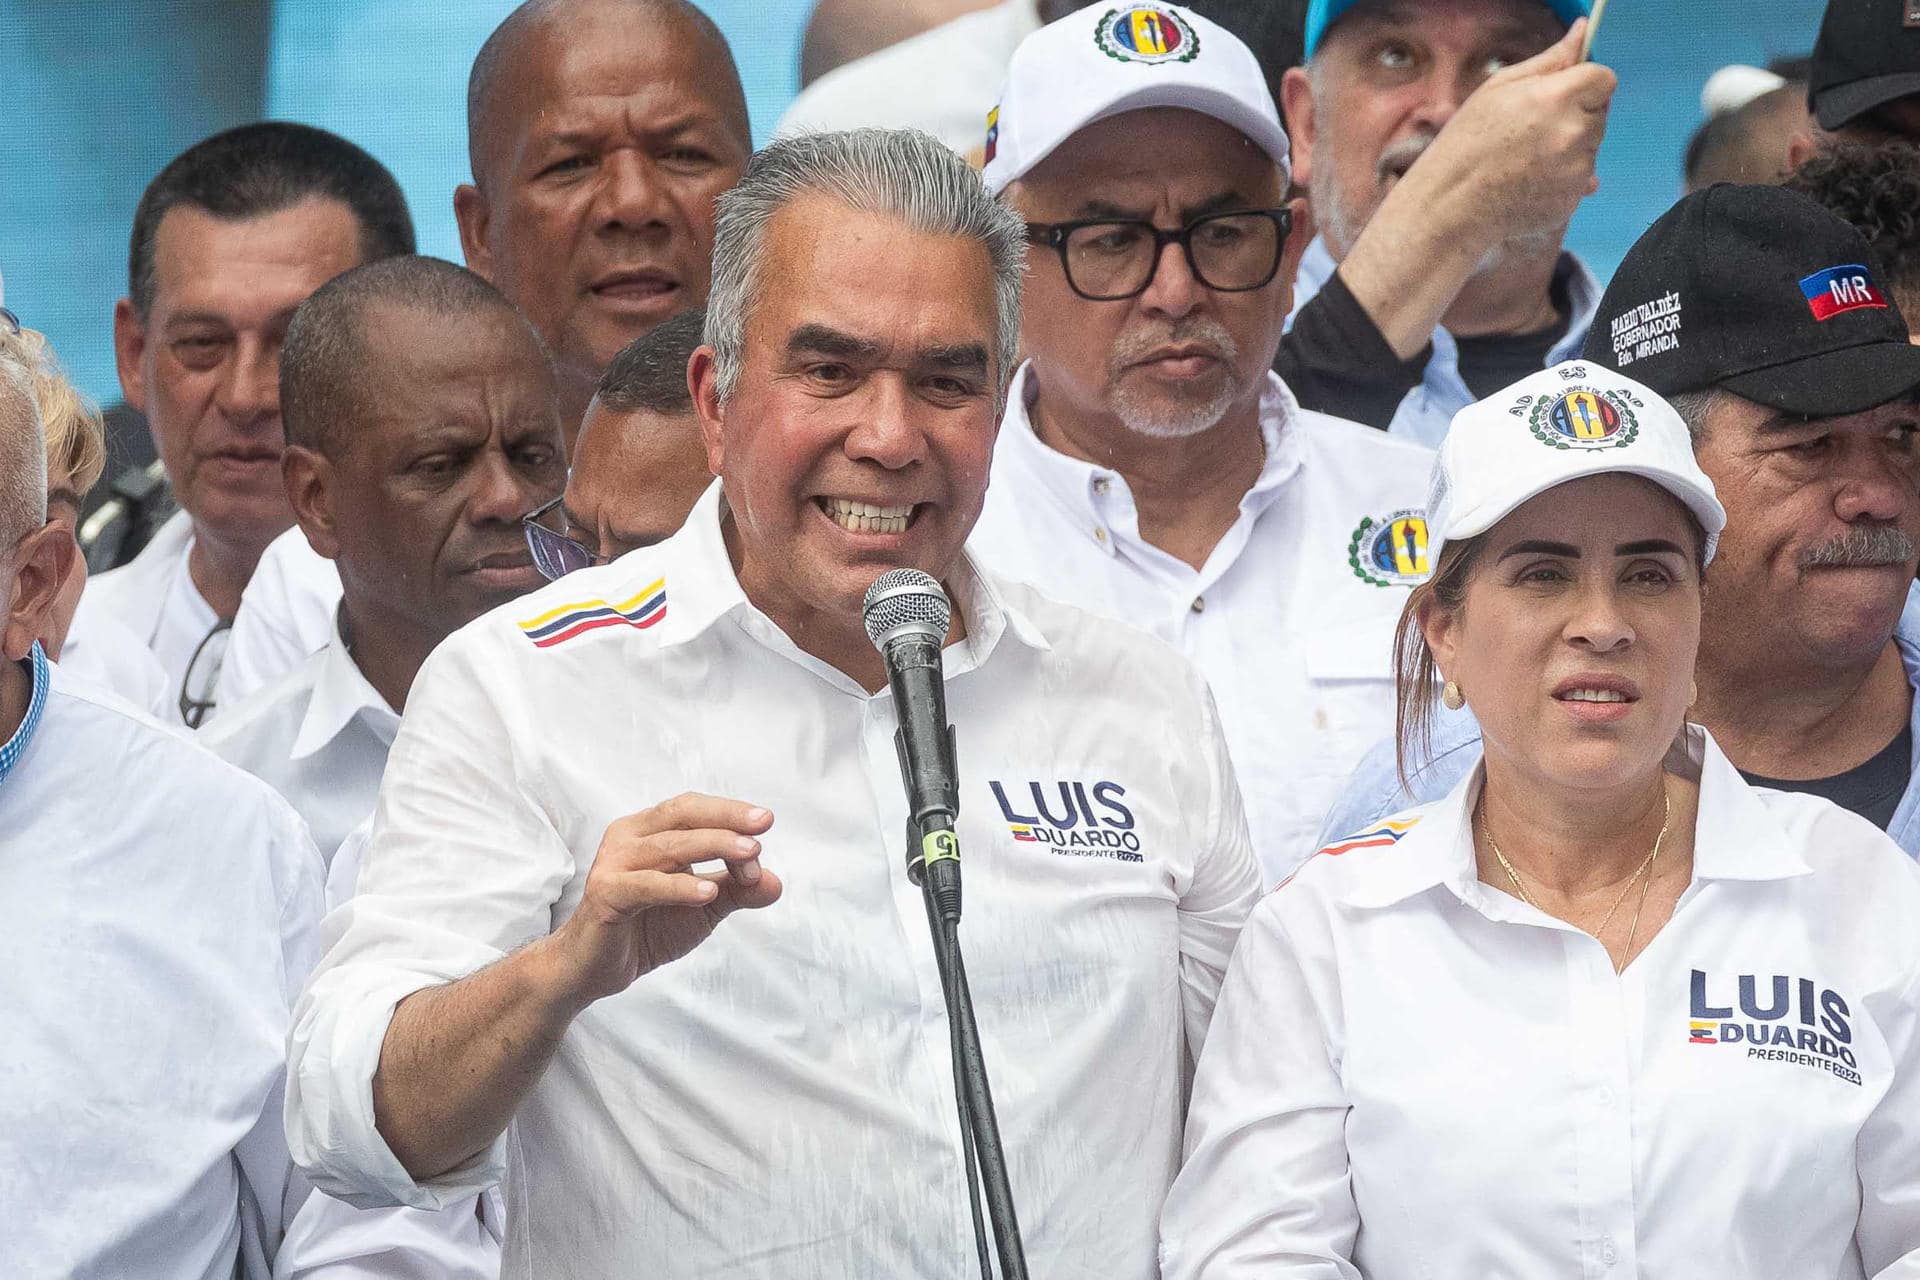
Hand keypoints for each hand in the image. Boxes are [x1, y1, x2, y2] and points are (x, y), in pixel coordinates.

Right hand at [545, 793, 781, 1005]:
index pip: (692, 809)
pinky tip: (708, 892)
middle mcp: (628, 838)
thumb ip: (736, 891)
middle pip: (682, 816)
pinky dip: (679, 887)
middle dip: (726, 819)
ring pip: (669, 847)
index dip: (729, 814)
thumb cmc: (645, 929)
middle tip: (763, 825)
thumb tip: (776, 883)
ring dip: (713, 847)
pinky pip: (646, 886)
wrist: (593, 969)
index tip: (765, 827)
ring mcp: (613, 864)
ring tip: (749, 855)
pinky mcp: (606, 895)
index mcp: (647, 830)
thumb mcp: (701, 908)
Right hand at [1404, 19, 1616, 245]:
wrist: (1448, 204)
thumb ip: (1548, 60)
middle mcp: (1573, 134)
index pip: (1604, 80)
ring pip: (1591, 149)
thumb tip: (1582, 30)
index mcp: (1557, 98)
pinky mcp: (1571, 201)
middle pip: (1600, 115)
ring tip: (1526, 160)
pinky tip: (1528, 183)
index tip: (1565, 95)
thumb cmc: (1466, 141)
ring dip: (1570, 150)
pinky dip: (1562, 181)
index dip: (1586, 84)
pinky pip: (1579, 182)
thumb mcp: (1499, 88)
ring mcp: (1575, 172)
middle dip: (1576, 117)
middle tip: (1533, 132)